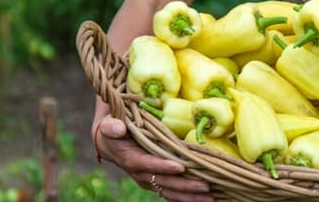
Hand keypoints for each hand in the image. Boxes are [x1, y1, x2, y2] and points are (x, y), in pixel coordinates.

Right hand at [93, 101, 213, 201]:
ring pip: (169, 191)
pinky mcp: (156, 181)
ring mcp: (148, 179)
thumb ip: (111, 126)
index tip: (179, 167)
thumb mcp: (108, 123)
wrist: (110, 142)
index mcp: (128, 158)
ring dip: (189, 196)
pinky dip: (187, 197)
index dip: (162, 166)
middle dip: (184, 185)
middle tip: (205, 185)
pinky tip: (204, 199)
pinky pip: (172, 192)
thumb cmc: (112, 128)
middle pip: (162, 182)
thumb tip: (118, 128)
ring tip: (210, 197)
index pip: (146, 164)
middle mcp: (139, 173)